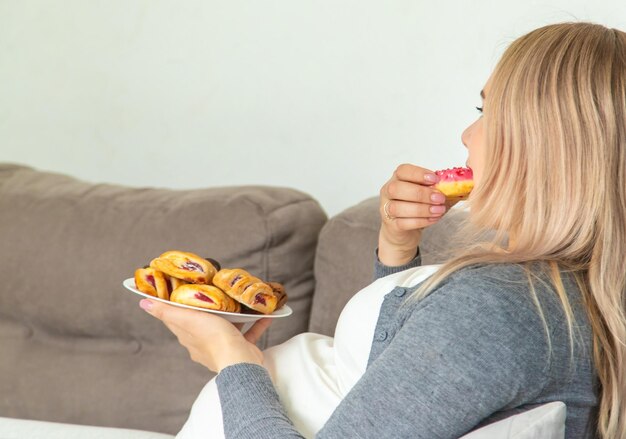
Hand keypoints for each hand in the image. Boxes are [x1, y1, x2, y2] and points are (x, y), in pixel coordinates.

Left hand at [139, 299, 271, 372]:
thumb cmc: (214, 339)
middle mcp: (203, 343)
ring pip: (227, 327)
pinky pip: (249, 334)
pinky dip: (256, 324)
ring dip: (234, 315)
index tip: (178, 290)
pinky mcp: (241, 348)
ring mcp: (222, 347)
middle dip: (208, 308)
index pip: (177, 318)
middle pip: (202, 322)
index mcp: (188, 336)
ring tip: (241, 300)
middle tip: (215, 291)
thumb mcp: (188, 319)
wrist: (240, 362)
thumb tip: (143, 303)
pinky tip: (265, 314)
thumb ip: (167, 311)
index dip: (175, 304)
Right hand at [378, 164, 453, 265]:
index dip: (418, 174)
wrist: (405, 232)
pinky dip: (420, 221)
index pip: (403, 170)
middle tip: (440, 198)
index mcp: (398, 178)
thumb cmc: (419, 209)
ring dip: (421, 209)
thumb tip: (466, 184)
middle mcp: (388, 191)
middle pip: (397, 189)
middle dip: (421, 193)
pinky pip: (402, 222)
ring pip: (398, 207)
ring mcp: (386, 208)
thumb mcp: (431, 196)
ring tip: (438, 210)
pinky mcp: (390, 225)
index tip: (435, 179)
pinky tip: (433, 219)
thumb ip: (444, 189)